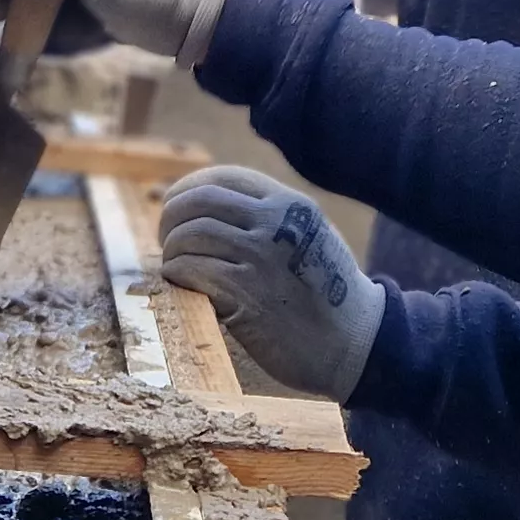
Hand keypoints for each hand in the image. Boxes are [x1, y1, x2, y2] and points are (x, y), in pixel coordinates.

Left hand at [156, 165, 386, 401]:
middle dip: (171, 219)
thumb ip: (269, 218)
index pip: (222, 178)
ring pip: (188, 235)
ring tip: (176, 266)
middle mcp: (274, 222)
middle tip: (166, 240)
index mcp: (289, 204)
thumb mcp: (309, 236)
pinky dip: (176, 274)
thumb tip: (208, 209)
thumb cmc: (327, 292)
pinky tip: (181, 284)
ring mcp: (259, 257)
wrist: (353, 341)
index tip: (175, 209)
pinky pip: (190, 270)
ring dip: (172, 251)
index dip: (188, 190)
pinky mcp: (245, 294)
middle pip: (198, 202)